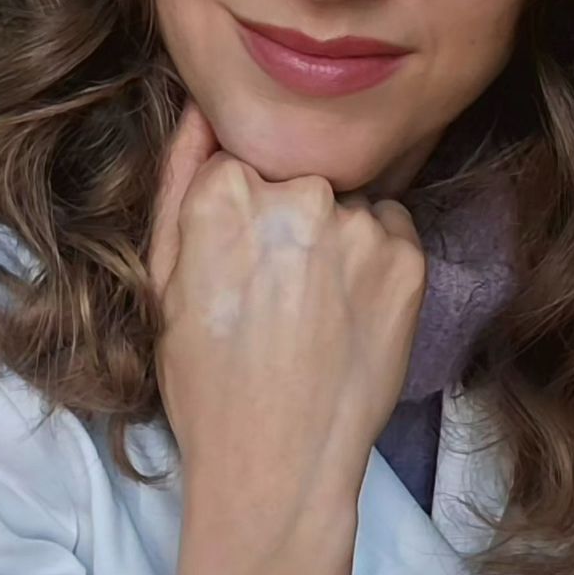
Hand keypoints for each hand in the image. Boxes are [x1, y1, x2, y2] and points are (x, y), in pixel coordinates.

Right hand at [148, 97, 426, 531]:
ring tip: (314, 305)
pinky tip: (349, 309)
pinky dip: (376, 257)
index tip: (238, 255)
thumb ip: (179, 177)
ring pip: (347, 200)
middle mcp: (299, 194)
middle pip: (298, 174)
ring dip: (336, 233)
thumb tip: (201, 108)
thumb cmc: (207, 380)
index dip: (241, 208)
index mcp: (226, 192)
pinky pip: (391, 226)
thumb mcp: (165, 278)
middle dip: (289, 213)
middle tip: (277, 286)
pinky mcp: (409, 257)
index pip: (241, 157)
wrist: (278, 466)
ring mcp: (360, 225)